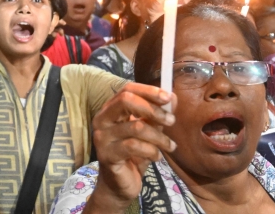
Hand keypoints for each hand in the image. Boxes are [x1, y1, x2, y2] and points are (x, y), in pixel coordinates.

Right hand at [90, 83, 175, 207]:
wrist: (119, 185)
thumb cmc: (133, 155)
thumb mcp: (148, 131)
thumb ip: (157, 115)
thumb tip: (172, 98)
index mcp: (110, 109)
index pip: (127, 89)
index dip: (148, 91)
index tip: (169, 97)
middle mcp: (102, 119)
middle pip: (126, 100)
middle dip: (153, 109)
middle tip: (171, 121)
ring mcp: (102, 137)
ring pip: (136, 127)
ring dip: (159, 137)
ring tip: (170, 146)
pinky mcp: (106, 154)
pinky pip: (134, 147)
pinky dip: (151, 151)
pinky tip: (156, 157)